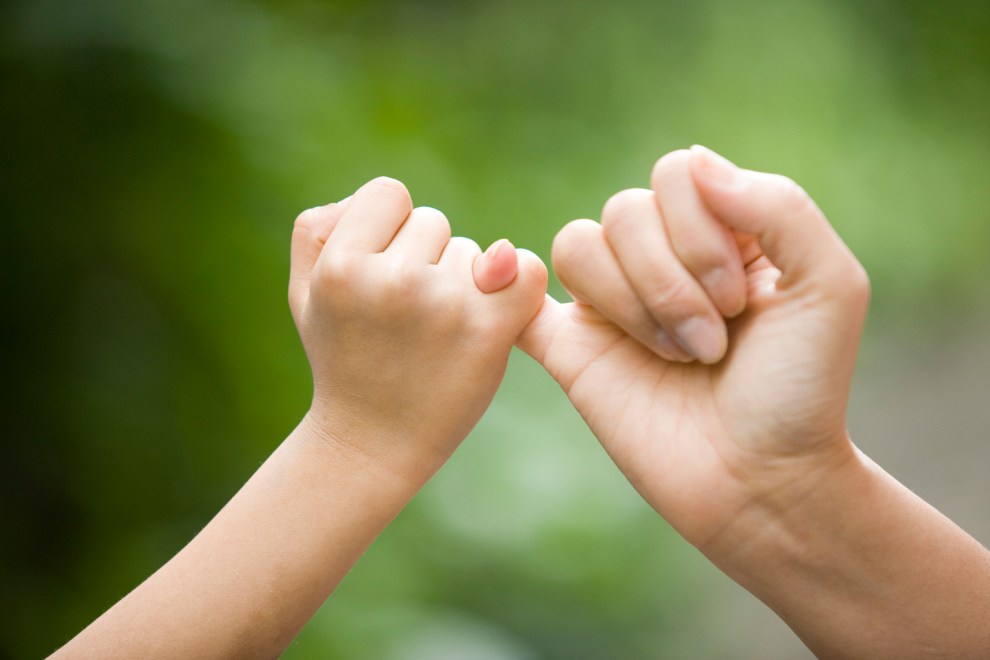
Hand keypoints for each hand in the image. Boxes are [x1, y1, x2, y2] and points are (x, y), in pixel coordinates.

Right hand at [290, 177, 546, 480]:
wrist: (371, 444)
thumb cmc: (342, 357)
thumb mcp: (305, 289)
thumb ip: (320, 225)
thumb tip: (397, 202)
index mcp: (341, 266)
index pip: (388, 193)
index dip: (388, 229)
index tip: (381, 270)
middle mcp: (393, 282)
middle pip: (434, 222)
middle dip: (424, 258)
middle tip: (405, 315)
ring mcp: (443, 306)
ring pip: (476, 252)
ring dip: (463, 283)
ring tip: (433, 334)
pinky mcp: (487, 332)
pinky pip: (526, 271)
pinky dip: (519, 285)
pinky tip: (497, 313)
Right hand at [517, 147, 869, 552]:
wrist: (761, 481)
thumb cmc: (801, 389)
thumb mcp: (829, 285)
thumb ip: (778, 207)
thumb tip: (693, 163)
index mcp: (720, 231)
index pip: (677, 175)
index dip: (700, 231)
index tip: (739, 302)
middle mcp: (661, 258)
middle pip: (625, 209)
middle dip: (672, 280)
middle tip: (713, 341)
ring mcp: (612, 302)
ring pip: (579, 244)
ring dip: (633, 304)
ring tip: (676, 356)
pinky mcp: (571, 347)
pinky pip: (522, 293)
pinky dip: (517, 286)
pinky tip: (570, 316)